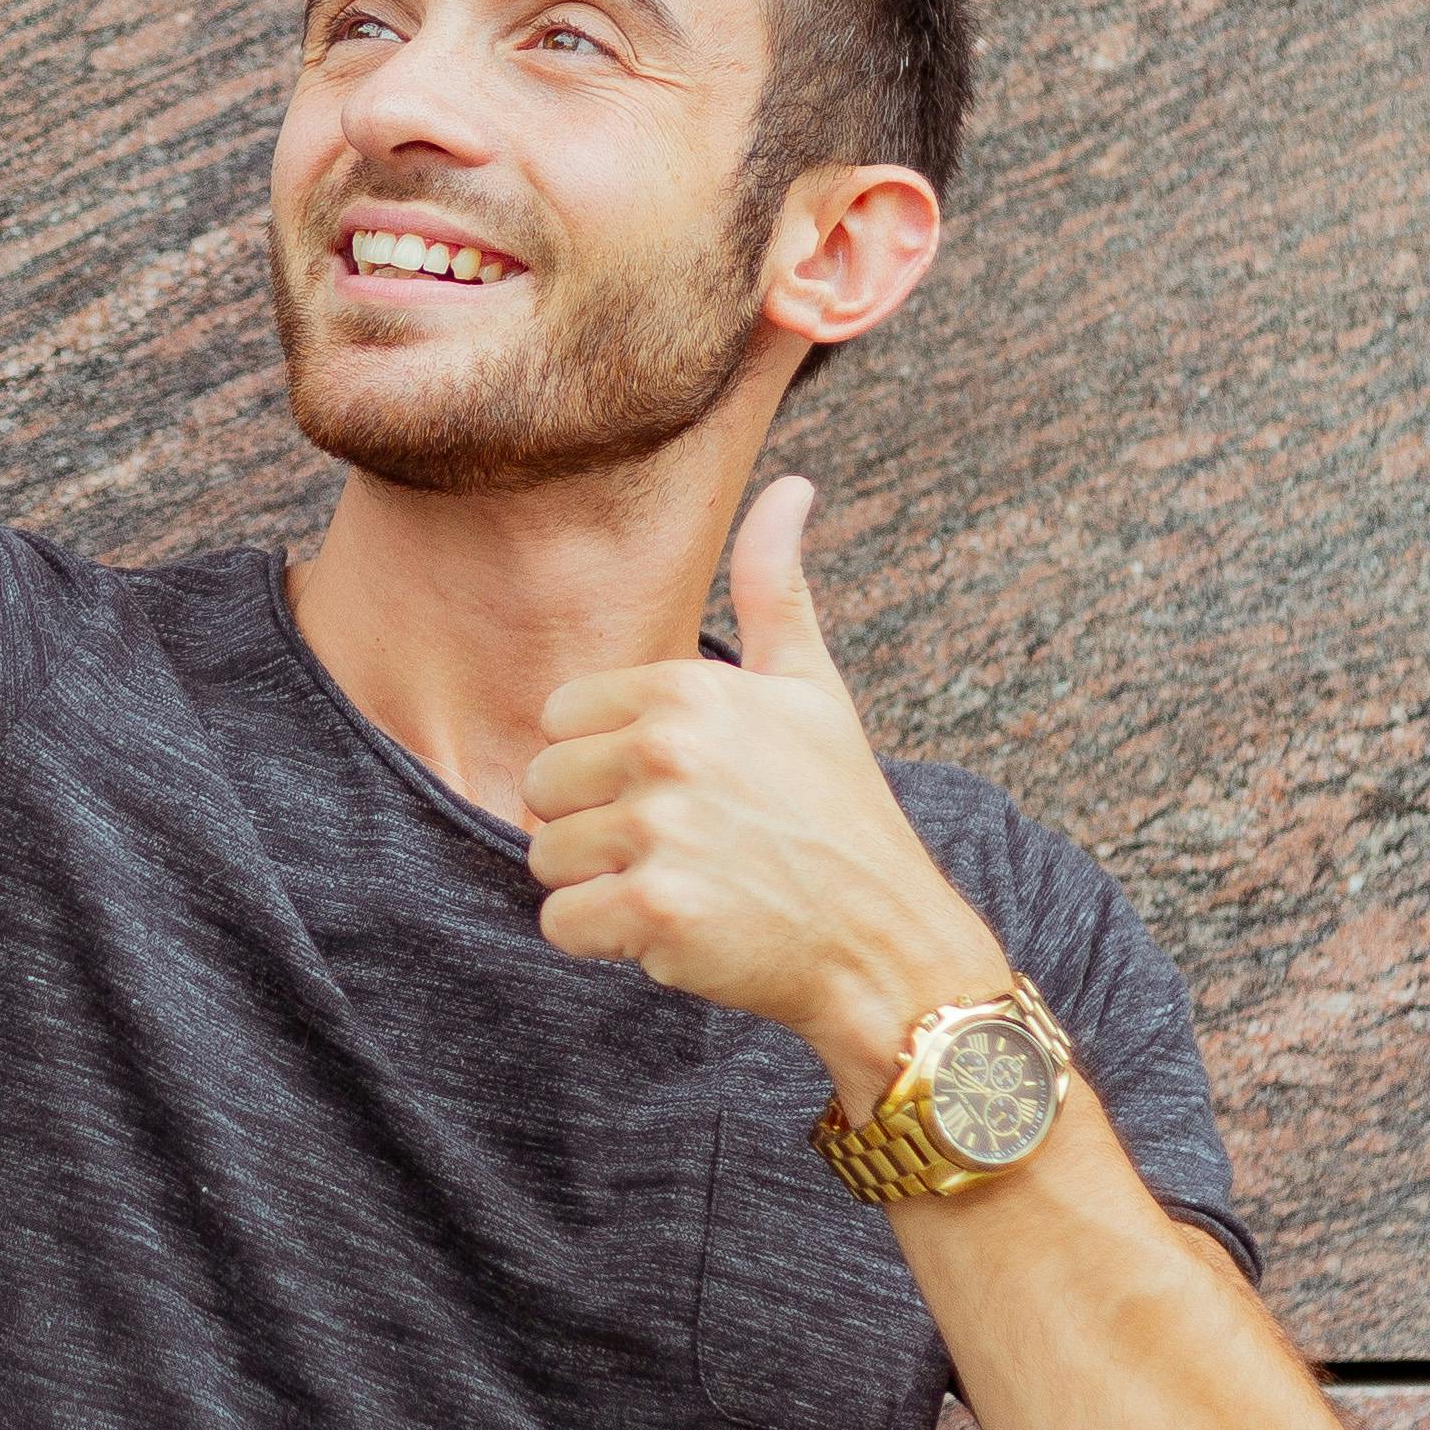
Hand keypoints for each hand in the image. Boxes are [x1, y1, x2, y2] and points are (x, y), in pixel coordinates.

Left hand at [519, 473, 1020, 1114]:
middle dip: (595, 825)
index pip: (561, 719)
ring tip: (685, 885)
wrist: (887, 943)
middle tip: (683, 846)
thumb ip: (776, 587)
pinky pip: (560, 923)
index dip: (606, 763)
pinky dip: (605, 940)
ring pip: (546, 858)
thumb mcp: (813, 688)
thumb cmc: (841, 815)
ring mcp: (662, 831)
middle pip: (542, 788)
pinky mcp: (655, 912)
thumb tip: (792, 485)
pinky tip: (674, 932)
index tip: (678, 788)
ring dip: (600, 885)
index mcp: (688, 688)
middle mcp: (669, 749)